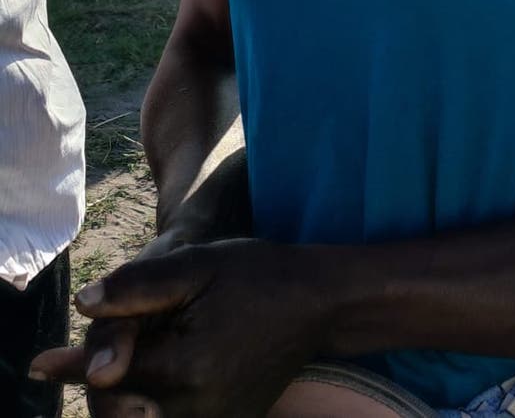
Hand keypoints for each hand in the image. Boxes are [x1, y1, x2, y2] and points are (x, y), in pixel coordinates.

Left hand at [30, 240, 325, 417]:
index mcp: (186, 366)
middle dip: (101, 383)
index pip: (110, 372)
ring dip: (126, 399)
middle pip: (119, 408)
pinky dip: (152, 405)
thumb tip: (83, 305)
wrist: (318, 301)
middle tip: (93, 358)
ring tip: (123, 367)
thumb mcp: (199, 265)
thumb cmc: (257, 275)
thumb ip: (139, 287)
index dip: (73, 365)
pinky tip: (157, 378)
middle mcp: (196, 407)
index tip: (42, 363)